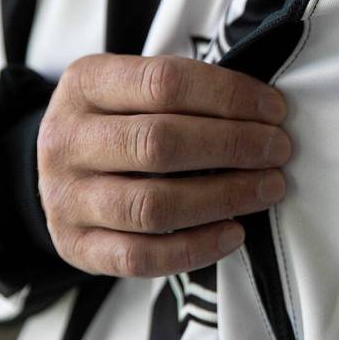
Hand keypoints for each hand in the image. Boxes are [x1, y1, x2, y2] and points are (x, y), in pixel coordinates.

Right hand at [37, 54, 290, 277]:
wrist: (59, 165)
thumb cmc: (120, 118)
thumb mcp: (132, 85)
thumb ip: (185, 91)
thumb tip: (265, 110)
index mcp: (86, 84)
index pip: (165, 82)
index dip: (228, 95)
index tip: (275, 110)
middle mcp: (66, 139)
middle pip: (160, 143)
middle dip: (233, 146)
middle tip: (279, 150)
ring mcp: (65, 197)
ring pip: (152, 205)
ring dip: (224, 197)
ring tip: (269, 189)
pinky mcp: (75, 247)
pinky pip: (140, 257)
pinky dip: (196, 248)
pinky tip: (236, 233)